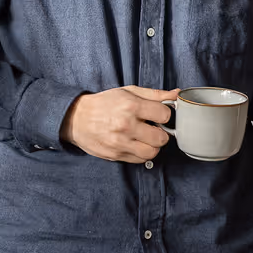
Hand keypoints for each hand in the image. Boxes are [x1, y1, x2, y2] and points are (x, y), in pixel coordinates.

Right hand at [60, 86, 177, 162]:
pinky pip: (139, 160)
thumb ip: (155, 95)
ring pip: (152, 153)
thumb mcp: (129, 91)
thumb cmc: (104, 103)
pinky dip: (141, 154)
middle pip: (161, 138)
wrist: (76, 118)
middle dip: (161, 133)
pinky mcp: (115, 155)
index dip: (165, 115)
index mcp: (131, 106)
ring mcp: (120, 143)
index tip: (159, 115)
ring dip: (153, 146)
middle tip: (154, 128)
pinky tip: (136, 144)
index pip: (165, 115)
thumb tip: (177, 94)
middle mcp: (126, 126)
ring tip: (146, 138)